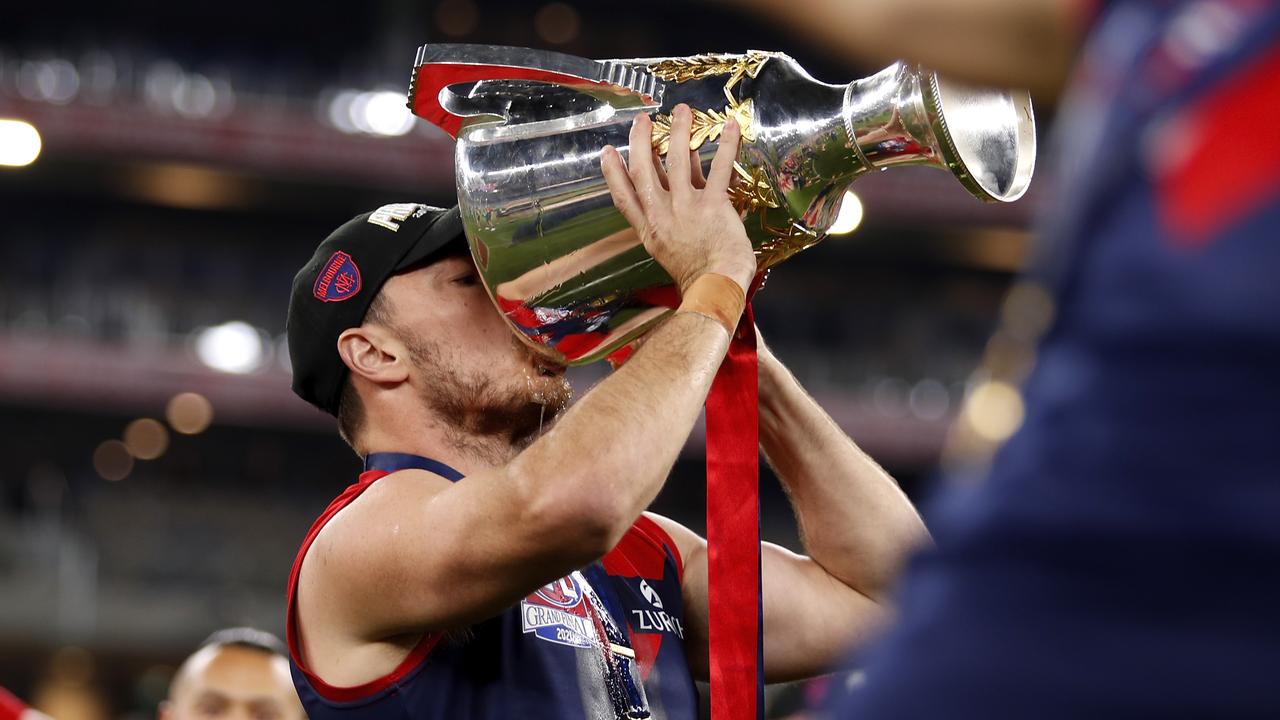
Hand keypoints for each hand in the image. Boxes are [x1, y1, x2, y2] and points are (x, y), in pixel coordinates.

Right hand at [600, 105, 756, 294]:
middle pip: (644, 171)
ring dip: (679, 132)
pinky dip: (725, 145)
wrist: (715, 287)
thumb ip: (665, 225)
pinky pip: (719, 168)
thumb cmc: (696, 276)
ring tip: (682, 111)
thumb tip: (668, 198)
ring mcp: (686, 207)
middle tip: (642, 121)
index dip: (613, 173)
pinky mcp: (713, 204)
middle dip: (641, 142)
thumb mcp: (668, 252)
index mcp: (650, 230)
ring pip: (677, 160)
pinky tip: (728, 126)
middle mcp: (663, 215)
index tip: (608, 152)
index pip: (624, 197)